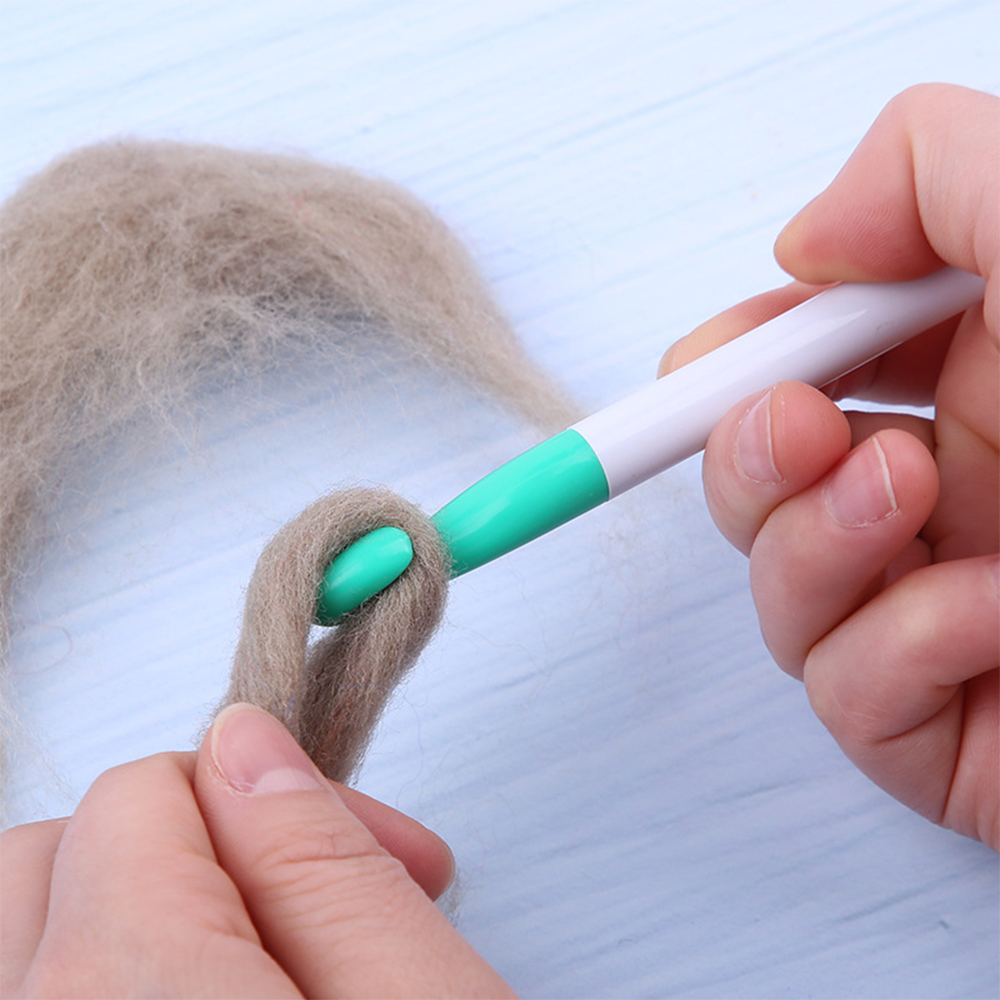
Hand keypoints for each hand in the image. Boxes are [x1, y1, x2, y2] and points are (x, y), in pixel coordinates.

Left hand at [1, 703, 514, 997]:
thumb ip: (325, 865)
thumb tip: (245, 743)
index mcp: (127, 994)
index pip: (144, 792)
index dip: (271, 796)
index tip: (370, 843)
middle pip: (58, 850)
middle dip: (189, 844)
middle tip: (319, 898)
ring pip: (27, 928)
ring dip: (134, 910)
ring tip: (258, 951)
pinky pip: (33, 992)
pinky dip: (106, 977)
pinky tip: (201, 994)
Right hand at [659, 84, 997, 849]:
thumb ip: (936, 169)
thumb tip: (807, 245)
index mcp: (980, 380)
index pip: (796, 372)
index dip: (730, 366)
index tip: (715, 361)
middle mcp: (954, 495)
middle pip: (759, 488)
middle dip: (746, 455)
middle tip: (796, 426)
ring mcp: (943, 612)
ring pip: (779, 593)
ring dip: (811, 541)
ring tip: (904, 500)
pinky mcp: (945, 730)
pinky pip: (845, 692)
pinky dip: (899, 646)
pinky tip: (992, 619)